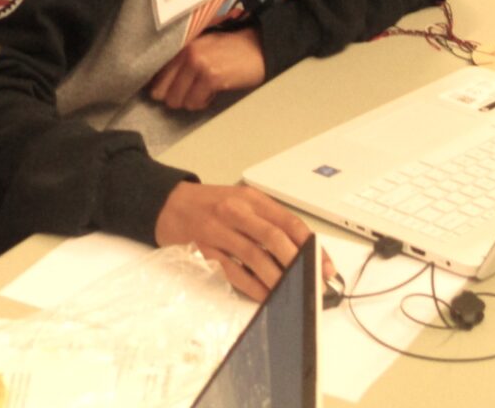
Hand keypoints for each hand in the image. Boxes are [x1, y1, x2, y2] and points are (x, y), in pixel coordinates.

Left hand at [148, 28, 264, 110]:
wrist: (260, 47)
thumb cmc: (231, 49)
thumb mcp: (201, 47)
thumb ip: (180, 61)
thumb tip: (157, 87)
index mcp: (181, 44)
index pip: (154, 74)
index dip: (160, 87)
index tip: (169, 91)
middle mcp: (186, 52)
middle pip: (161, 92)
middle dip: (176, 97)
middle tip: (192, 92)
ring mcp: (198, 64)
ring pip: (177, 100)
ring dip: (191, 100)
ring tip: (205, 90)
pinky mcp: (211, 77)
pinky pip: (195, 103)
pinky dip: (204, 102)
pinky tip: (214, 92)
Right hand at [155, 181, 334, 301]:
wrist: (169, 204)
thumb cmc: (210, 204)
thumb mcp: (241, 201)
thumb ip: (267, 221)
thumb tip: (299, 251)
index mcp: (251, 199)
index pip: (288, 221)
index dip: (310, 245)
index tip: (325, 265)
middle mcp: (236, 212)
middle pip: (273, 237)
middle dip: (297, 263)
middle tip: (312, 282)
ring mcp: (219, 231)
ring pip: (255, 256)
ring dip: (276, 278)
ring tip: (292, 293)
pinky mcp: (205, 249)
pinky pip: (233, 271)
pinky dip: (251, 286)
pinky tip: (264, 295)